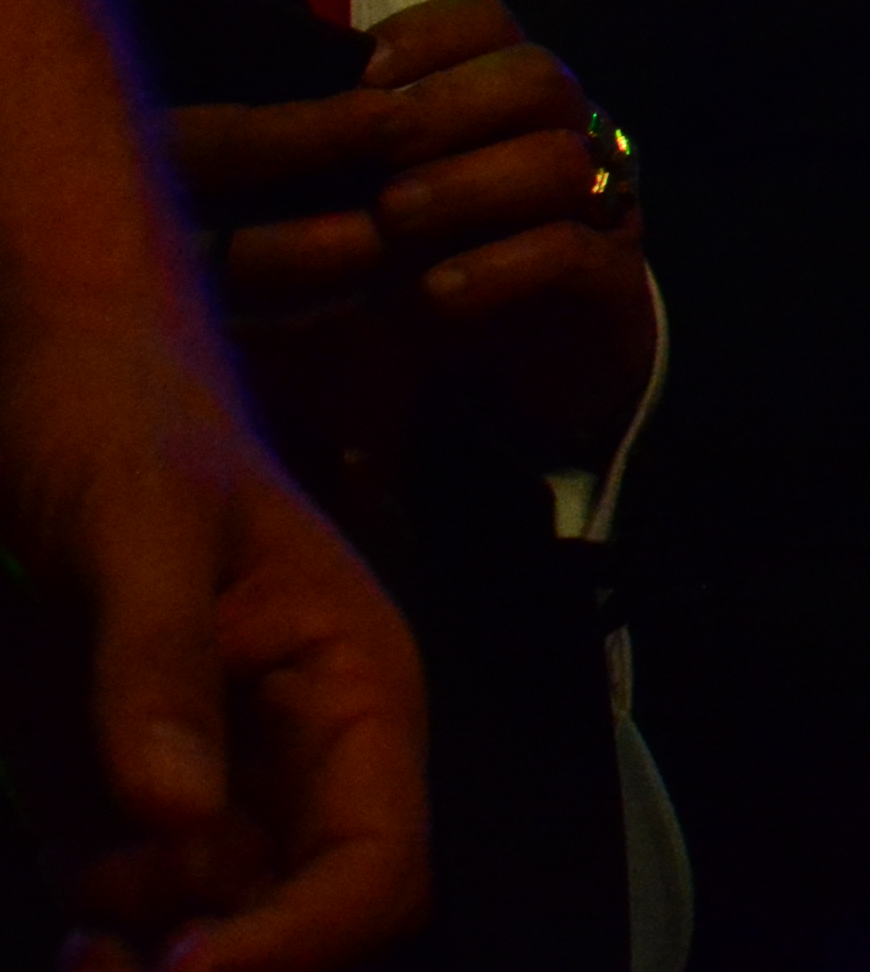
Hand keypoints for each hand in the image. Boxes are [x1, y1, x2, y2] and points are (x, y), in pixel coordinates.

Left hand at [3, 300, 433, 971]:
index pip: (380, 859)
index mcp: (355, 685)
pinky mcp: (127, 804)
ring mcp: (216, 786)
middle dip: (223, 964)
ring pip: (219, 935)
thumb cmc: (120, 426)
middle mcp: (303, 755)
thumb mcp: (138, 523)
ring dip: (151, 963)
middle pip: (311, 921)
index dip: (301, 936)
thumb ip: (155, 661)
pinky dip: (104, 944)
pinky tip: (62, 937)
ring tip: (70, 952)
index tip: (183, 961)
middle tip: (101, 967)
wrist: (52, 393)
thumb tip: (174, 816)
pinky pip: (133, 914)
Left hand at [355, 0, 656, 469]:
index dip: (425, 37)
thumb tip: (266, 118)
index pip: (487, 22)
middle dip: (445, 108)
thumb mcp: (369, 203)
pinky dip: (499, 267)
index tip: (358, 80)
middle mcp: (566, 137)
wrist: (509, 384)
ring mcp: (596, 209)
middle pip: (538, 78)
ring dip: (466, 184)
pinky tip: (433, 293)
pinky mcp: (611, 287)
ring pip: (561, 161)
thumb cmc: (420, 271)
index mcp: (505, 97)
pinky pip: (574, 253)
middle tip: (372, 153)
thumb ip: (341, 156)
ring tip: (392, 221)